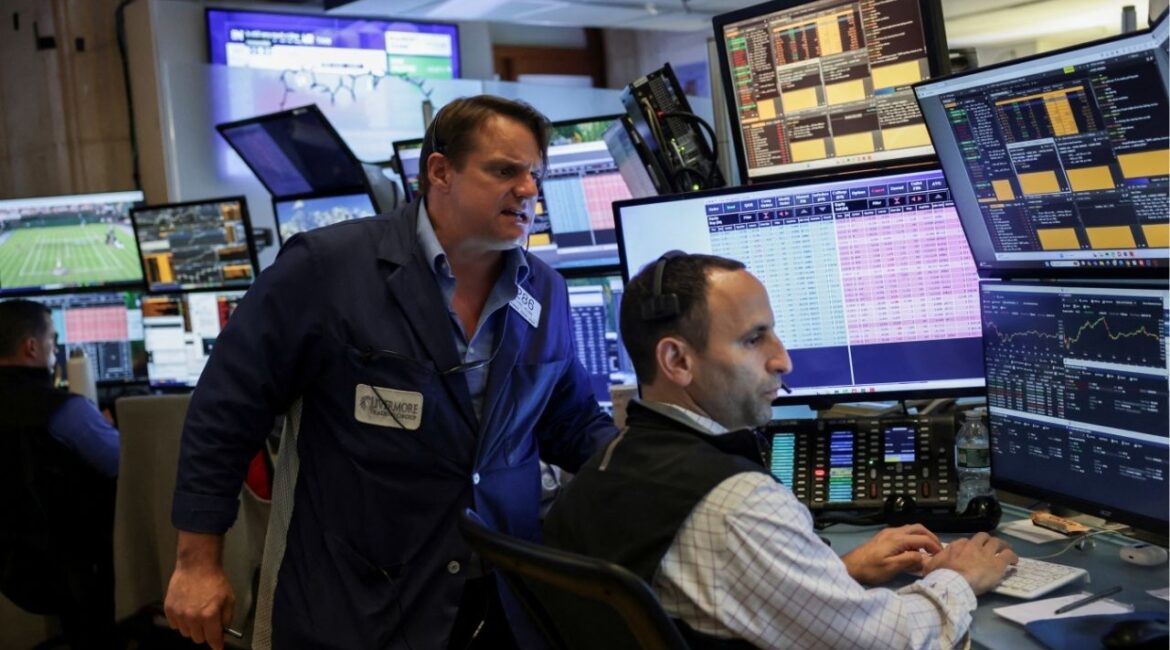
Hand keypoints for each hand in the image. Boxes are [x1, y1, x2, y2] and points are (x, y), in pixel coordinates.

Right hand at [165, 532, 234, 649]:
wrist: (196, 566)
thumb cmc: (215, 581)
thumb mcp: (229, 599)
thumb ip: (227, 618)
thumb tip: (223, 632)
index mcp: (210, 616)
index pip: (213, 640)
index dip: (217, 645)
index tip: (218, 646)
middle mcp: (193, 618)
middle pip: (198, 639)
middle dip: (205, 633)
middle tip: (208, 623)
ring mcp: (179, 614)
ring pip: (186, 633)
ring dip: (192, 628)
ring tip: (196, 613)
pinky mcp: (169, 610)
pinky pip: (175, 625)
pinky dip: (181, 622)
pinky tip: (187, 610)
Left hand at [841, 524, 942, 584]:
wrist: (850, 567)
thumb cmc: (870, 569)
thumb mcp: (891, 567)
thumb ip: (909, 560)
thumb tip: (924, 556)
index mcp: (897, 539)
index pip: (922, 538)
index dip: (934, 546)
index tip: (941, 555)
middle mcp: (893, 532)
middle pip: (918, 528)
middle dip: (930, 537)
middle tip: (938, 549)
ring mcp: (887, 533)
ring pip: (910, 529)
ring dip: (922, 537)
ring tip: (928, 550)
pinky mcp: (883, 538)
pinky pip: (903, 533)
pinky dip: (913, 539)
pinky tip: (913, 550)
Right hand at [924, 532, 1017, 594]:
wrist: (953, 582)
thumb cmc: (940, 576)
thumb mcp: (929, 566)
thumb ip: (930, 561)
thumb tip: (927, 560)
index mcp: (956, 546)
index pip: (965, 541)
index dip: (969, 546)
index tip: (971, 552)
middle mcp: (972, 546)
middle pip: (983, 537)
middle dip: (988, 541)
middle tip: (991, 547)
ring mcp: (986, 553)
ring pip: (997, 542)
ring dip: (1002, 545)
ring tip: (1006, 550)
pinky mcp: (998, 563)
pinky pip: (1008, 555)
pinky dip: (1012, 556)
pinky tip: (1014, 561)